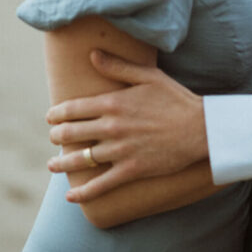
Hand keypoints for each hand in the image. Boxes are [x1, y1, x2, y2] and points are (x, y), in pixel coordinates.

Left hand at [46, 50, 207, 202]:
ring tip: (53, 164)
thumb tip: (92, 55)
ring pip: (80, 160)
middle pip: (71, 134)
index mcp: (113, 103)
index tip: (50, 117)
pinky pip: (100, 185)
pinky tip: (71, 196)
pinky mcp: (131, 170)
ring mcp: (120, 150)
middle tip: (53, 138)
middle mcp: (112, 127)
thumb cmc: (176, 98)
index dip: (57, 114)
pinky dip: (83, 192)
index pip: (73, 109)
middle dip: (57, 136)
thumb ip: (118, 66)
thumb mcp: (149, 76)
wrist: (201, 128)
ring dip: (61, 164)